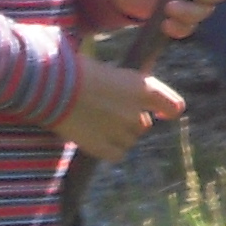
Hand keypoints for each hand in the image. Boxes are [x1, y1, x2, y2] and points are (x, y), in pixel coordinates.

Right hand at [60, 54, 184, 164]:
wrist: (51, 86)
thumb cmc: (78, 70)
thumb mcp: (113, 72)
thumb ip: (130, 87)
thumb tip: (138, 97)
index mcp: (143, 88)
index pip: (174, 107)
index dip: (169, 111)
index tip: (162, 113)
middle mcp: (136, 112)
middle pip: (144, 125)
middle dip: (132, 120)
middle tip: (109, 111)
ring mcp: (119, 131)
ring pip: (129, 140)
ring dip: (118, 134)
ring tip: (96, 122)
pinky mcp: (102, 147)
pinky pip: (117, 154)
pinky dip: (110, 149)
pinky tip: (96, 138)